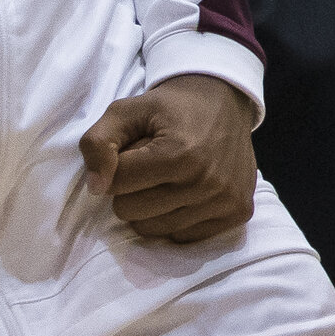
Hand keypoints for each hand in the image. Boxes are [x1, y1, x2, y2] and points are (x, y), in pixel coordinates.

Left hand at [79, 75, 257, 243]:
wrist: (226, 99)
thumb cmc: (172, 107)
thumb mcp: (126, 110)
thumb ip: (98, 142)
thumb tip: (96, 187)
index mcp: (179, 153)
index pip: (115, 184)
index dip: (117, 166)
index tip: (135, 150)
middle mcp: (206, 181)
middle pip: (129, 212)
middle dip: (132, 189)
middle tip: (152, 165)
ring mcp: (225, 200)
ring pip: (152, 229)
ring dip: (152, 206)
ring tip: (170, 177)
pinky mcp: (238, 212)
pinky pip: (183, 236)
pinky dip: (178, 216)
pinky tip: (189, 191)